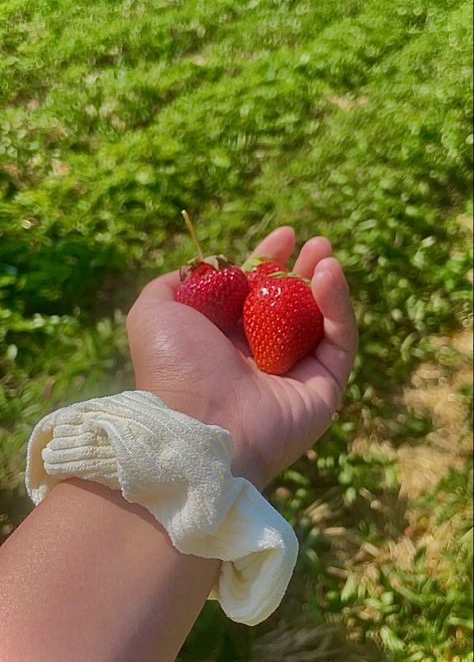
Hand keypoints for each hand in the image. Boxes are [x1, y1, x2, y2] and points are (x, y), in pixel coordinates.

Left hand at [127, 227, 357, 488]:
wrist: (198, 426)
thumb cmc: (174, 369)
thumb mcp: (153, 313)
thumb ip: (172, 284)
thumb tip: (195, 267)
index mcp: (223, 340)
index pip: (255, 294)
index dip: (269, 262)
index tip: (284, 234)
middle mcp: (259, 357)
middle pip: (291, 305)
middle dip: (303, 270)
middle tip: (315, 242)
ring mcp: (293, 374)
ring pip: (320, 321)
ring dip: (327, 284)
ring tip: (326, 254)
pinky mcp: (324, 388)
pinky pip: (339, 341)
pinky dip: (338, 306)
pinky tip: (330, 276)